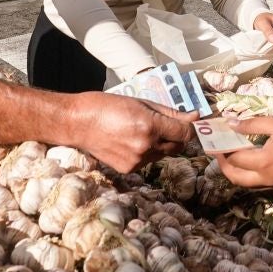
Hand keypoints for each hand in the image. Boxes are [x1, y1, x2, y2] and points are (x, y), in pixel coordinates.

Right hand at [70, 94, 196, 171]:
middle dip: (176, 135)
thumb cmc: (107, 106)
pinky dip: (146, 152)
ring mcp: (137, 160)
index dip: (191, 127)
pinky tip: (130, 141)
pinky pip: (147, 161)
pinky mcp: (128, 169)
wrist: (77, 123)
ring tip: (140, 130)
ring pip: (163, 154)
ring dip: (160, 144)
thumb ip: (169, 112)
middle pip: (177, 145)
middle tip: (165, 124)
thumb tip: (194, 116)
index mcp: (150, 126)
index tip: (191, 122)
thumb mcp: (140, 102)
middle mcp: (146, 146)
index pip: (186, 133)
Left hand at [212, 116, 272, 188]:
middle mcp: (266, 179)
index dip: (222, 149)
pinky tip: (250, 162)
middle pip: (235, 178)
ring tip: (231, 156)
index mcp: (264, 162)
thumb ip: (252, 124)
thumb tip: (230, 123)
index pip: (234, 158)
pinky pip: (257, 185)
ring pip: (246, 184)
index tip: (215, 138)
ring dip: (235, 172)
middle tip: (218, 151)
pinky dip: (248, 176)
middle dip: (223, 165)